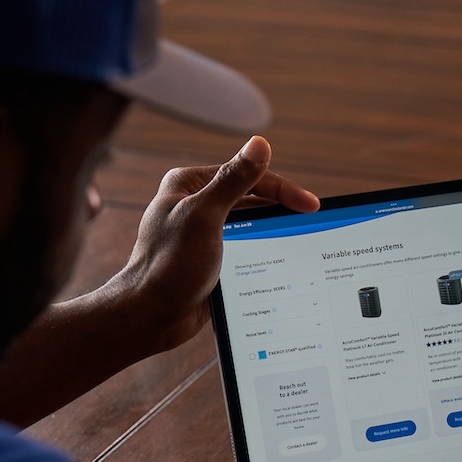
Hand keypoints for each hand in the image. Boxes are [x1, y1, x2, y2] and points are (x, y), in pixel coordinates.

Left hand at [108, 136, 318, 356]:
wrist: (150, 317)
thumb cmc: (169, 266)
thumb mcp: (204, 218)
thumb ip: (232, 181)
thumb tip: (259, 144)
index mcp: (189, 185)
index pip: (246, 176)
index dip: (282, 189)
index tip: (310, 205)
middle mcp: (195, 204)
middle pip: (251, 198)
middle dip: (281, 209)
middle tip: (312, 220)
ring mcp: (204, 233)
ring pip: (251, 224)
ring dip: (275, 231)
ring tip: (302, 239)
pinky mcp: (211, 259)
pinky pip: (245, 248)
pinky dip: (265, 251)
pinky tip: (283, 260)